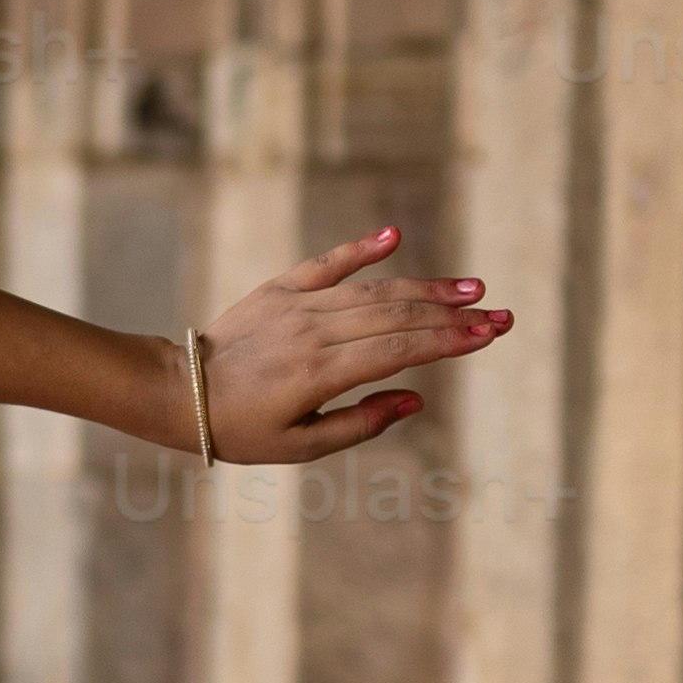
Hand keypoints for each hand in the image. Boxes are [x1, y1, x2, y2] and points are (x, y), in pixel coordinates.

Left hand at [191, 226, 512, 464]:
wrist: (181, 391)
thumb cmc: (242, 429)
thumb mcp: (301, 447)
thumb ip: (361, 425)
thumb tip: (416, 401)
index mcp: (319, 374)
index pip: (399, 350)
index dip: (449, 341)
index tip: (490, 334)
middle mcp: (312, 332)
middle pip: (397, 317)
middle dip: (454, 316)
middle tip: (501, 315)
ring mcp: (295, 305)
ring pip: (373, 290)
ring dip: (425, 288)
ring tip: (471, 289)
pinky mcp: (280, 289)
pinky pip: (327, 263)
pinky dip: (362, 248)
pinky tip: (395, 235)